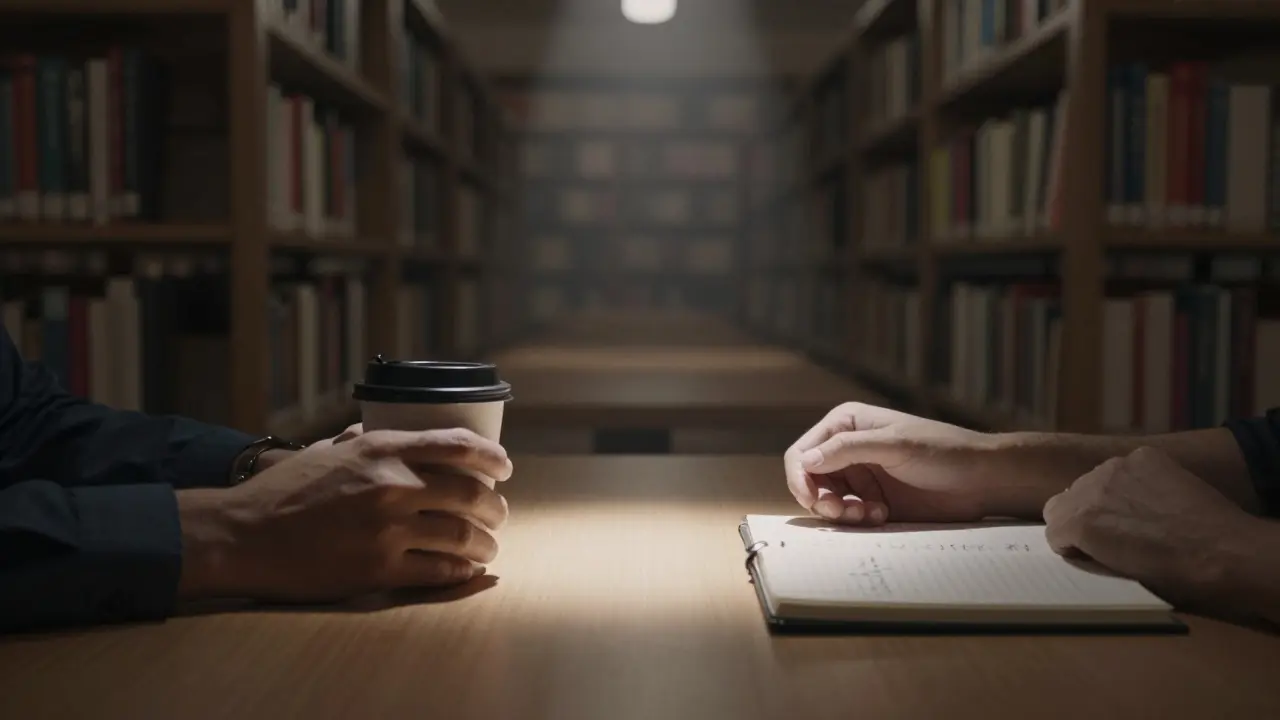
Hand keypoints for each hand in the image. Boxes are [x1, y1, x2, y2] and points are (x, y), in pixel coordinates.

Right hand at [179, 428, 513, 602]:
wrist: (242, 534)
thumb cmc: (283, 491)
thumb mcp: (328, 450)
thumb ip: (367, 443)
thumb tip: (395, 436)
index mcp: (381, 449)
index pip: (457, 445)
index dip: (492, 456)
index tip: (505, 467)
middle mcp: (391, 485)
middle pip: (471, 493)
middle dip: (495, 507)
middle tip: (499, 514)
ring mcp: (387, 528)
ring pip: (463, 536)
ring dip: (485, 544)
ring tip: (488, 547)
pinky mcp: (377, 569)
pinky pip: (440, 571)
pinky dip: (462, 572)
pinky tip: (467, 571)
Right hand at [784, 403, 994, 525]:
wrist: (981, 479)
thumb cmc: (943, 451)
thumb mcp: (894, 445)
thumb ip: (847, 450)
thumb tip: (804, 461)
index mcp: (845, 424)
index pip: (803, 452)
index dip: (800, 478)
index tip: (813, 500)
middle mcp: (846, 448)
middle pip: (809, 481)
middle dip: (821, 500)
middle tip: (844, 514)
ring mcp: (859, 475)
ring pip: (826, 501)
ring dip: (840, 513)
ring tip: (869, 515)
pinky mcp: (871, 499)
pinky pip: (847, 515)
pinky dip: (856, 520)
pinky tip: (881, 516)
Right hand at [1043, 446, 1255, 608]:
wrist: (1223, 550)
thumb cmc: (1171, 574)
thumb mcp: (1116, 571)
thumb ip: (1089, 550)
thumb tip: (1082, 542)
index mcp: (1079, 522)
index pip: (1052, 527)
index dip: (1069, 541)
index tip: (1087, 550)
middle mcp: (1090, 487)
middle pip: (1065, 498)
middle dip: (1080, 515)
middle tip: (1110, 533)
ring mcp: (1118, 466)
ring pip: (1093, 479)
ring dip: (1105, 495)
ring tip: (1136, 513)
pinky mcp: (1144, 456)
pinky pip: (1125, 466)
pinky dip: (1133, 480)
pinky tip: (1155, 497)